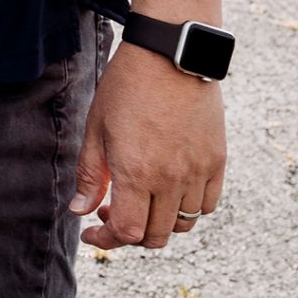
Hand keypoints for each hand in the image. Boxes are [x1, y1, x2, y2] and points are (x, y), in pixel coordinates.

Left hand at [71, 43, 225, 249]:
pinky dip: (189, 208)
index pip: (128, 232)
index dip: (107, 241)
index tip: (91, 232)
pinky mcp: (218, 161)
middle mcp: (171, 179)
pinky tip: (170, 190)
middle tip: (112, 212)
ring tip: (141, 199)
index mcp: (137, 173)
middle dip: (130, 234)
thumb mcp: (96, 129)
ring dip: (159, 222)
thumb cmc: (125, 88)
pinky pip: (208, 204)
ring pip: (184, 223)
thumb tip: (80, 212)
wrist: (170, 57)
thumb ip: (89, 175)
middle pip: (156, 235)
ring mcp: (198, 171)